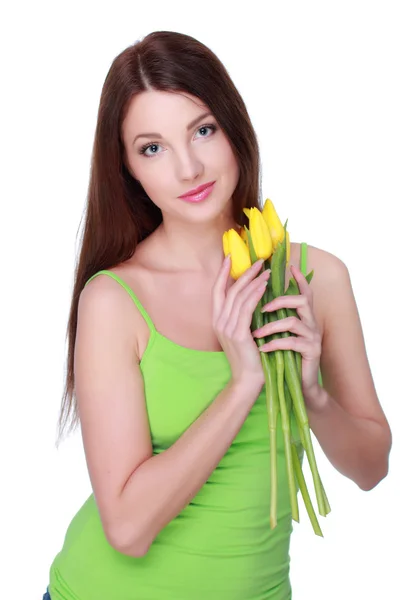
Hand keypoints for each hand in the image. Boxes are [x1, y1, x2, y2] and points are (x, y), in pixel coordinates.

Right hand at [212, 256, 270, 395]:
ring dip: (254, 281)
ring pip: (239, 296)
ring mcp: (226, 327)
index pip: (217, 290)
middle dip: (245, 273)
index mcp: (217, 320)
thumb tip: (251, 295)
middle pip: (230, 289)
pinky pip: (247, 308)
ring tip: (267, 270)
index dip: (223, 273)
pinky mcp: (237, 333)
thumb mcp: (241, 332)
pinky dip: (256, 294)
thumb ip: (241, 315)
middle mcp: (219, 321)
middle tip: (259, 261)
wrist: (248, 379)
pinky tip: (265, 286)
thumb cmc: (249, 356)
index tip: (230, 257)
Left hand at [252, 264, 321, 399]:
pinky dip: (274, 344)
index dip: (300, 279)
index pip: (304, 292)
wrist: (296, 383)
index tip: (290, 266)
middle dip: (280, 300)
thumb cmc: (283, 355)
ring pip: (294, 321)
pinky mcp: (311, 351)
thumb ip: (274, 317)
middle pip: (302, 300)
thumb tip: (255, 298)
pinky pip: (292, 342)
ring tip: (255, 333)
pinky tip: (262, 348)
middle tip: (262, 308)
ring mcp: (312, 337)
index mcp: (302, 316)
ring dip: (271, 326)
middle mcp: (310, 323)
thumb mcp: (278, 333)